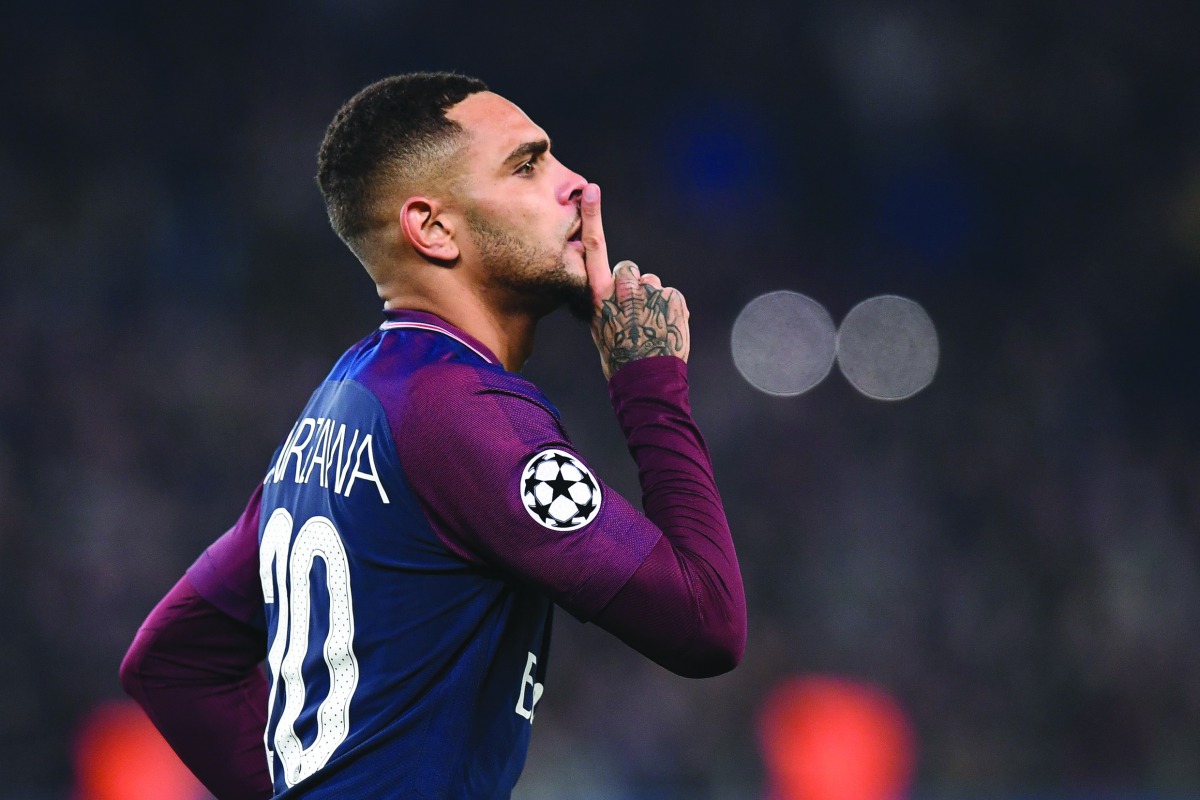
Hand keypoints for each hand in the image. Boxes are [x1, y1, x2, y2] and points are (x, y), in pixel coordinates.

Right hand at [581, 183, 690, 379]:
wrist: (644, 380)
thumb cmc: (617, 356)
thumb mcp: (599, 327)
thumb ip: (605, 301)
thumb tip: (616, 286)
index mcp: (599, 295)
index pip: (594, 248)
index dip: (592, 218)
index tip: (591, 191)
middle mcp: (622, 288)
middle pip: (629, 270)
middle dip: (633, 285)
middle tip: (635, 314)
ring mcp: (649, 292)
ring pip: (652, 284)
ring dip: (653, 300)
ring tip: (649, 327)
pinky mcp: (672, 298)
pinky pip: (671, 296)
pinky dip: (671, 310)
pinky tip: (663, 329)